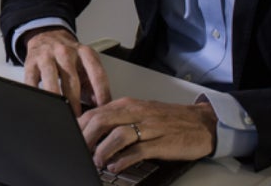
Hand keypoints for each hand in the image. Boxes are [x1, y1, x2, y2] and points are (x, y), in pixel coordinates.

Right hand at [22, 28, 110, 115]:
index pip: (97, 74)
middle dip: (76, 103)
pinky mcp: (30, 63)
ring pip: (51, 81)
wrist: (47, 35)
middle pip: (72, 80)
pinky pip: (32, 82)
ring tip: (61, 116)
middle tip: (79, 120)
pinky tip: (42, 105)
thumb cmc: (68, 54)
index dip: (101, 94)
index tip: (102, 110)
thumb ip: (94, 83)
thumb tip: (100, 107)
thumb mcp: (85, 62)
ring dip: (57, 101)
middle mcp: (65, 52)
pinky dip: (37, 96)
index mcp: (84, 52)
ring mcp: (46, 56)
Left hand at [78, 97, 216, 172]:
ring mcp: (149, 127)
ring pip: (118, 134)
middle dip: (86, 137)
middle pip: (102, 120)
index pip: (96, 111)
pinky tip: (115, 166)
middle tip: (77, 150)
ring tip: (95, 161)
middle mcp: (136, 112)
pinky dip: (124, 159)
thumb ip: (116, 120)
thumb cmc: (167, 119)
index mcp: (127, 104)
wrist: (201, 123)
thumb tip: (90, 131)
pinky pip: (138, 150)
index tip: (70, 137)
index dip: (80, 125)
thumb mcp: (139, 113)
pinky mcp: (161, 142)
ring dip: (103, 149)